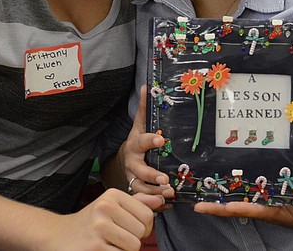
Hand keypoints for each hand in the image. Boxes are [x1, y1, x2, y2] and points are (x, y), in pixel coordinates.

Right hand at [40, 188, 157, 250]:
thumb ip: (136, 203)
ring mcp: (99, 228)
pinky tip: (102, 250)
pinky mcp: (95, 248)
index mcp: (112, 195)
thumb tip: (160, 199)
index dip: (143, 227)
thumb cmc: (90, 222)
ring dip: (124, 250)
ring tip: (110, 244)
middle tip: (116, 238)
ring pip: (133, 246)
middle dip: (133, 240)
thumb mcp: (111, 206)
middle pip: (141, 232)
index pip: (147, 215)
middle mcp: (105, 208)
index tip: (130, 228)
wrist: (58, 236)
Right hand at [122, 86, 173, 206]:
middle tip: (165, 178)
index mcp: (134, 146)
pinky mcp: (138, 193)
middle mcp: (133, 165)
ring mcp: (134, 180)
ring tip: (169, 194)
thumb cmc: (136, 143)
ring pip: (142, 190)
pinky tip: (167, 205)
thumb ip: (145, 109)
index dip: (150, 140)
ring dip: (155, 193)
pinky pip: (145, 201)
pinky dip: (155, 205)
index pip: (141, 142)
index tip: (161, 139)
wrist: (122, 163)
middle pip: (140, 172)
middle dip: (152, 176)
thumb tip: (147, 86)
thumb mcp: (139, 126)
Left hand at [193, 199, 292, 229]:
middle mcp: (262, 207)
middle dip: (217, 208)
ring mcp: (260, 201)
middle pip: (236, 208)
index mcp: (273, 212)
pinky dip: (229, 191)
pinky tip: (216, 186)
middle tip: (197, 206)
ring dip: (218, 200)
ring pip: (236, 200)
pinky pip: (243, 194)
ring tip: (199, 196)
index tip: (225, 207)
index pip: (252, 210)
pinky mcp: (262, 194)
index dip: (239, 208)